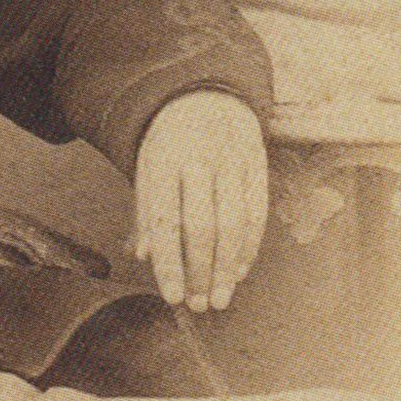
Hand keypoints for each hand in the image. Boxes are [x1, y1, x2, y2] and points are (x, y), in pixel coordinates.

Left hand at [132, 91, 267, 311]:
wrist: (204, 95)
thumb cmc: (169, 144)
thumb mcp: (146, 169)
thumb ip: (146, 211)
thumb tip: (143, 256)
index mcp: (163, 162)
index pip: (166, 221)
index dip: (170, 263)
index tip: (171, 297)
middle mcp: (198, 161)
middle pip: (202, 226)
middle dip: (201, 271)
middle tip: (199, 305)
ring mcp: (231, 161)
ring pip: (234, 223)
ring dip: (228, 267)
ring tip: (221, 298)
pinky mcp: (257, 163)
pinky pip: (257, 211)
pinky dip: (249, 246)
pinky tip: (240, 271)